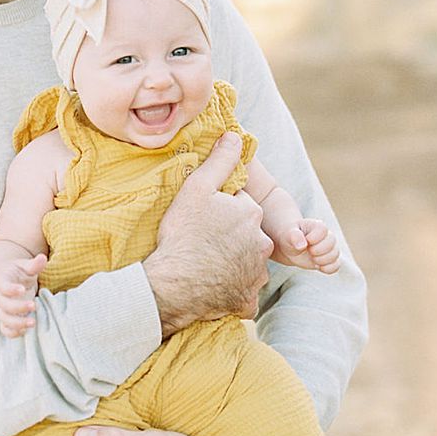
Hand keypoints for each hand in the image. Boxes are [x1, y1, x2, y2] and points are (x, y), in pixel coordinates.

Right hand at [0, 252, 46, 337]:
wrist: (6, 278)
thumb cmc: (18, 271)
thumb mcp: (25, 265)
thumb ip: (33, 264)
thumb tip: (42, 258)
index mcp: (4, 282)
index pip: (4, 287)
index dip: (11, 289)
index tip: (22, 289)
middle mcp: (1, 297)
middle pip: (4, 306)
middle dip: (18, 307)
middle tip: (33, 305)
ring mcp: (4, 309)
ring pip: (5, 320)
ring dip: (17, 323)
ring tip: (33, 323)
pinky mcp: (8, 317)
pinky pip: (5, 329)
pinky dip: (12, 333)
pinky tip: (25, 331)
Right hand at [146, 134, 272, 336]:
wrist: (174, 284)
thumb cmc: (184, 234)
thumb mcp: (198, 189)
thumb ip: (220, 162)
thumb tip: (236, 136)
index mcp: (252, 214)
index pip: (240, 206)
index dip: (220, 211)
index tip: (203, 219)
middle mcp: (262, 243)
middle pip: (247, 235)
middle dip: (231, 238)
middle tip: (203, 243)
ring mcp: (256, 274)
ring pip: (247, 264)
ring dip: (233, 265)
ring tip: (206, 266)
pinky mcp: (247, 299)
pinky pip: (242, 294)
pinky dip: (232, 292)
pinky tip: (213, 288)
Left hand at [273, 217, 339, 273]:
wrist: (289, 248)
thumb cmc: (289, 238)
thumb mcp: (288, 235)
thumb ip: (294, 236)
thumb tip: (302, 245)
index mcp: (316, 226)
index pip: (323, 230)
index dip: (314, 238)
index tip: (306, 241)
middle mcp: (326, 236)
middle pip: (332, 242)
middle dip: (318, 250)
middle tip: (308, 251)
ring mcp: (329, 248)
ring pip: (335, 254)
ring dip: (322, 260)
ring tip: (312, 258)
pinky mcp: (329, 260)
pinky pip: (336, 265)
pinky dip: (328, 269)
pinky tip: (318, 266)